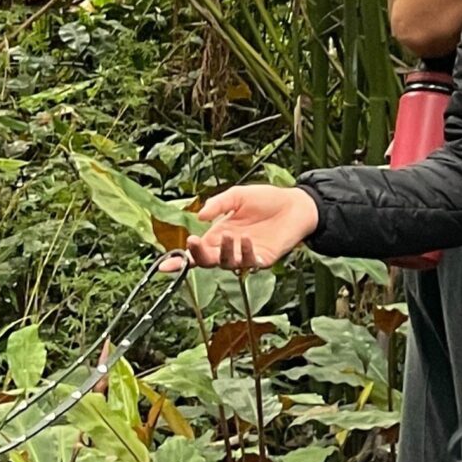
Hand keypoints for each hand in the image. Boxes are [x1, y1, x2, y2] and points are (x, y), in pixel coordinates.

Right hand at [186, 186, 320, 268]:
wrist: (297, 204)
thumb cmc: (266, 199)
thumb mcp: (237, 196)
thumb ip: (218, 204)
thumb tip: (199, 216)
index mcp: (218, 234)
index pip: (195, 250)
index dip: (179, 259)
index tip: (164, 265)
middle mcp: (229, 247)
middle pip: (206, 261)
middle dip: (198, 255)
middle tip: (195, 243)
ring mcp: (246, 254)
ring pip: (227, 264)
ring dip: (224, 252)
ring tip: (230, 235)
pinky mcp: (263, 258)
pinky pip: (250, 262)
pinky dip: (245, 253)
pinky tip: (246, 239)